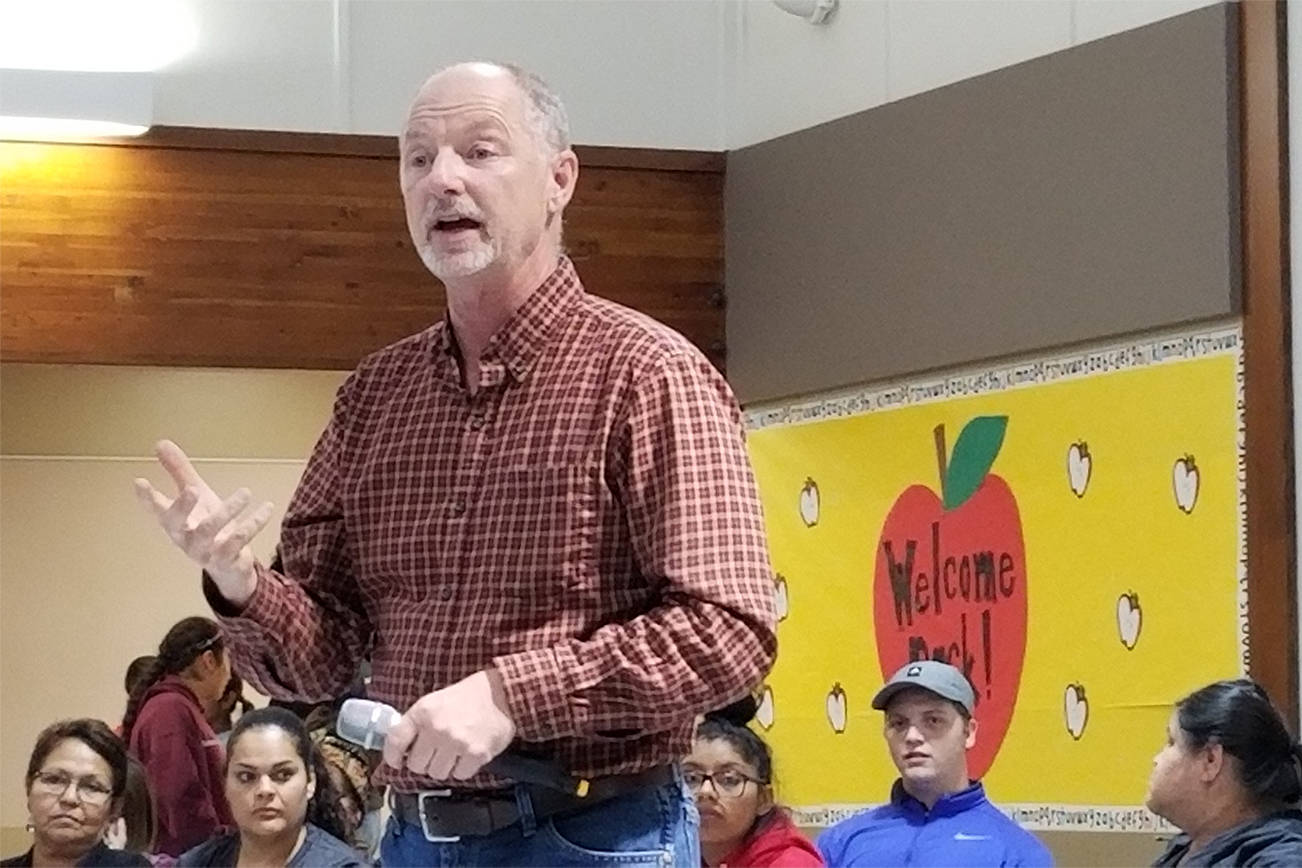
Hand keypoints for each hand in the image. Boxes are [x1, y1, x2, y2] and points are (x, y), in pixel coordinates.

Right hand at [133, 439, 272, 606]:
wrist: (229, 566)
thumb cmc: (207, 525)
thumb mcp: (196, 496)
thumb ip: (179, 472)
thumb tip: (160, 443)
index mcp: (174, 522)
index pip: (156, 509)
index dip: (146, 497)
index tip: (139, 481)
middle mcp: (184, 537)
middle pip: (176, 523)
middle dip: (182, 506)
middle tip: (193, 488)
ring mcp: (204, 551)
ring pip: (210, 530)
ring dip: (227, 510)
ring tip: (246, 492)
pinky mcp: (226, 559)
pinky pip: (238, 541)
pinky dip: (253, 524)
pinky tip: (266, 508)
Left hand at [383, 669, 516, 779]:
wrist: (502, 693)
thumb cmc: (467, 697)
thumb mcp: (434, 701)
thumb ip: (417, 723)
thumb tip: (401, 750)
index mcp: (423, 712)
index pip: (396, 741)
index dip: (392, 756)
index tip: (396, 762)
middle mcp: (437, 728)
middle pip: (416, 765)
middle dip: (424, 761)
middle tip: (435, 752)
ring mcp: (456, 743)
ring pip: (436, 774)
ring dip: (443, 767)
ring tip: (454, 751)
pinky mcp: (476, 754)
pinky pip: (459, 775)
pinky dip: (462, 769)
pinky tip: (468, 753)